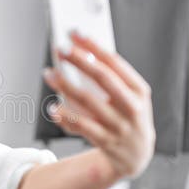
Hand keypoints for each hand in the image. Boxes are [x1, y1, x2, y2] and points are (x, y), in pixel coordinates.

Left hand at [42, 32, 155, 179]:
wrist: (136, 155)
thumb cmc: (127, 115)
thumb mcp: (130, 96)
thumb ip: (111, 78)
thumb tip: (80, 54)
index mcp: (139, 90)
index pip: (115, 62)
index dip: (93, 46)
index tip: (75, 33)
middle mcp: (132, 107)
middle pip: (101, 78)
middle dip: (79, 60)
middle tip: (60, 49)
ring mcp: (119, 125)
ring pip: (87, 101)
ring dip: (64, 85)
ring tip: (49, 74)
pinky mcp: (105, 141)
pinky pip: (81, 126)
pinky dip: (65, 115)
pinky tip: (52, 107)